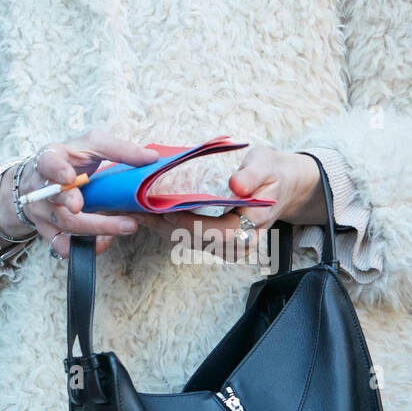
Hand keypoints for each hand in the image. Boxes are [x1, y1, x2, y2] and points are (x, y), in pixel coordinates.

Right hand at [0, 130, 159, 257]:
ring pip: (66, 226)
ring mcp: (41, 212)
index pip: (48, 164)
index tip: (70, 177)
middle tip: (115, 217)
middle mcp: (40, 188)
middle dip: (86, 209)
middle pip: (60, 202)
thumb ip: (119, 149)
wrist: (40, 179)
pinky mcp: (47, 231)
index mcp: (49, 160)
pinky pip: (62, 245)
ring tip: (127, 226)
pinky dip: (86, 246)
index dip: (57, 171)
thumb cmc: (69, 159)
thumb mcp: (91, 144)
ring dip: (98, 229)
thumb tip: (151, 158)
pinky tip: (105, 240)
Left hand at [131, 146, 322, 258]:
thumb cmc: (271, 173)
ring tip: (133, 211)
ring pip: (185, 241)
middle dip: (164, 225)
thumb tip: (236, 185)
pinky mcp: (211, 242)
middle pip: (194, 240)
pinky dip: (163, 226)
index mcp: (252, 226)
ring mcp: (223, 246)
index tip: (165, 211)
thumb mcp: (267, 164)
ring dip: (158, 227)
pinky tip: (144, 215)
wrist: (278, 185)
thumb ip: (254, 174)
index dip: (189, 224)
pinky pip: (184, 238)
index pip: (216, 233)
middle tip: (136, 209)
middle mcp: (237, 243)